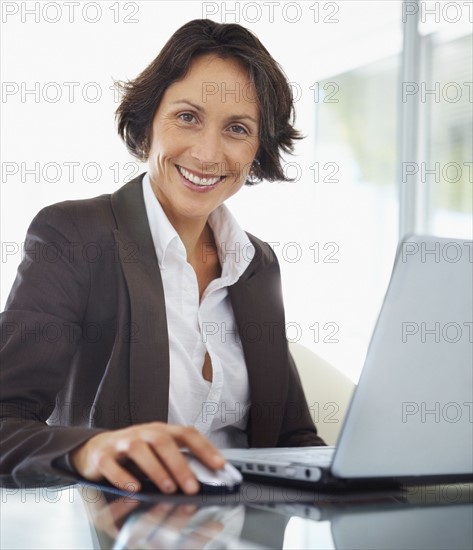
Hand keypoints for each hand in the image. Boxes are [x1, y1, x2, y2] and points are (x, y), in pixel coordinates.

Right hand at [69, 422, 224, 493]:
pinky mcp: (101, 456)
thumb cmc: (132, 453)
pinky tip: (134, 489)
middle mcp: (142, 433)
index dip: (204, 447)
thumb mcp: (156, 452)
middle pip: (163, 441)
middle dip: (180, 464)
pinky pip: (111, 464)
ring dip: (156, 469)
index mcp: (160, 431)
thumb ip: (176, 460)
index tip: (219, 464)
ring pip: (139, 449)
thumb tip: (202, 477)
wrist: (95, 449)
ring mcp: (121, 442)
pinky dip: (123, 476)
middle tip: (192, 486)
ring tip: (168, 488)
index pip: (186, 433)